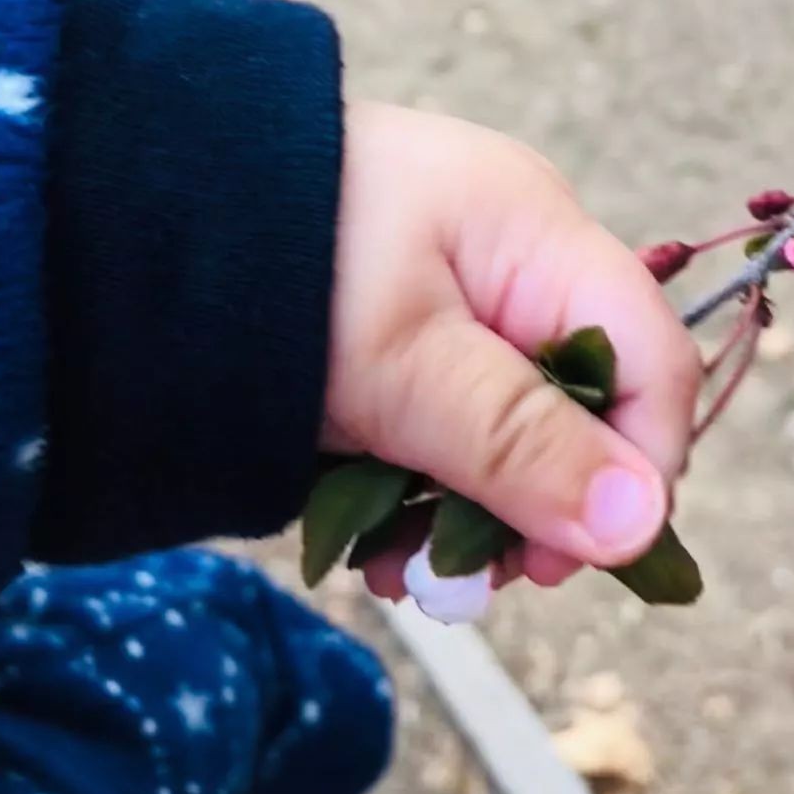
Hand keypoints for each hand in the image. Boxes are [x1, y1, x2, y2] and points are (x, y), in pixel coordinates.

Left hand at [324, 102, 700, 597]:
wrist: (142, 215)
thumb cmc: (278, 260)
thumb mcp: (401, 363)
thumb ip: (518, 442)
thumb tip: (638, 524)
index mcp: (539, 236)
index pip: (651, 359)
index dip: (638, 465)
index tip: (569, 555)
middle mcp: (517, 266)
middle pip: (588, 408)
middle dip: (540, 506)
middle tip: (471, 578)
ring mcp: (462, 304)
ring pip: (518, 433)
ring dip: (473, 514)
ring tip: (402, 566)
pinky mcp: (412, 343)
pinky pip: (455, 429)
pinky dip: (426, 490)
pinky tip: (378, 536)